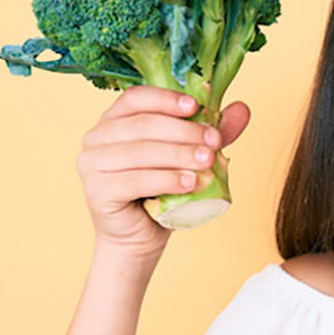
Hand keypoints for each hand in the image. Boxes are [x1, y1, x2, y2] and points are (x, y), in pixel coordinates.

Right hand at [77, 86, 250, 258]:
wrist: (142, 236)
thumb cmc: (163, 192)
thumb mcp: (191, 156)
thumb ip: (211, 131)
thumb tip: (243, 108)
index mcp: (114, 120)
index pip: (136, 98)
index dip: (166, 99)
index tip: (196, 107)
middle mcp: (96, 137)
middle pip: (142, 125)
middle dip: (183, 131)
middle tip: (214, 141)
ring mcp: (91, 164)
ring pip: (140, 152)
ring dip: (178, 155)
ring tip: (208, 162)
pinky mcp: (97, 191)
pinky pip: (134, 181)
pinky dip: (166, 180)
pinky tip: (190, 183)